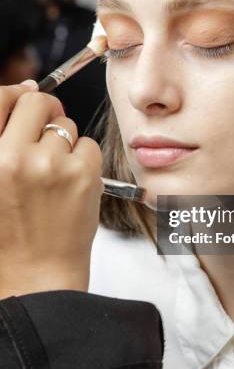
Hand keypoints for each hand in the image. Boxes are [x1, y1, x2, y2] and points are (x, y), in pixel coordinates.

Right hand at [0, 82, 103, 298]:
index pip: (0, 98)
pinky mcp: (84, 175)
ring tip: (54, 175)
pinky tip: (72, 184)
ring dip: (64, 143)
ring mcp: (51, 165)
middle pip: (39, 104)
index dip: (16, 95)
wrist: (34, 277)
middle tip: (46, 131)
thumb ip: (1, 141)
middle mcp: (13, 157)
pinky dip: (84, 160)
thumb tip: (24, 91)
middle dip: (45, 112)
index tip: (23, 98)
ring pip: (67, 126)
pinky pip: (89, 146)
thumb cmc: (8, 236)